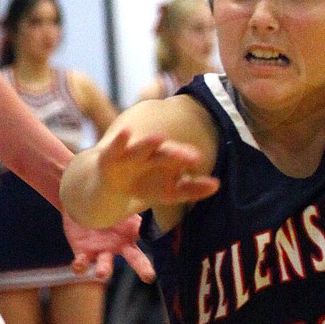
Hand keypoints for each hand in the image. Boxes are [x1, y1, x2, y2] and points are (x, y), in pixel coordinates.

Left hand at [61, 209, 152, 283]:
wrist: (79, 200)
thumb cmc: (104, 201)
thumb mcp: (119, 201)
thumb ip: (132, 201)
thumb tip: (150, 188)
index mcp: (131, 234)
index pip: (146, 241)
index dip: (152, 252)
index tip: (157, 259)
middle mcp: (119, 246)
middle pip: (135, 259)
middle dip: (143, 268)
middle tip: (149, 277)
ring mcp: (101, 251)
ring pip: (105, 265)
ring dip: (104, 270)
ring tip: (102, 274)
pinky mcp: (82, 253)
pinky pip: (82, 263)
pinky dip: (80, 266)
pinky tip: (79, 265)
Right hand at [93, 127, 219, 212]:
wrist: (106, 185)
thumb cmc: (141, 183)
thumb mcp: (166, 191)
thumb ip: (190, 189)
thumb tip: (218, 185)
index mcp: (163, 159)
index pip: (180, 160)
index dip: (191, 165)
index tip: (208, 176)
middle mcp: (148, 153)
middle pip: (164, 154)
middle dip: (176, 154)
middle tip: (194, 156)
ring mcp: (128, 155)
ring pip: (141, 149)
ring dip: (148, 143)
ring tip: (157, 138)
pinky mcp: (109, 158)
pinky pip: (114, 148)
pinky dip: (119, 140)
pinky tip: (125, 132)